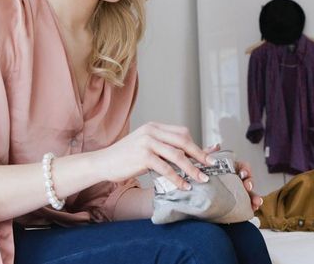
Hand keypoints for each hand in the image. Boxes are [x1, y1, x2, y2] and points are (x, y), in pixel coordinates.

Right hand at [96, 122, 212, 190]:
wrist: (103, 162)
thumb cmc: (125, 157)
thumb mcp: (144, 145)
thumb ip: (162, 147)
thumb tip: (186, 157)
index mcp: (154, 126)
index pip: (182, 132)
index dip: (196, 145)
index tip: (207, 156)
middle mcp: (151, 131)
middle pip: (183, 141)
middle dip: (199, 155)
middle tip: (210, 166)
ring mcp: (147, 142)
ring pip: (177, 155)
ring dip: (192, 169)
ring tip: (201, 179)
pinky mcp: (143, 156)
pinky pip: (166, 168)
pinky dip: (177, 178)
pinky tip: (183, 186)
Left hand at [204, 144, 263, 210]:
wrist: (190, 193)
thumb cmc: (198, 175)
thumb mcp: (200, 163)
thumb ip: (208, 155)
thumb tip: (217, 146)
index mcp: (230, 169)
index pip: (242, 167)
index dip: (245, 169)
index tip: (243, 174)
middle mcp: (235, 180)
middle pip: (247, 180)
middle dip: (250, 183)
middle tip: (248, 187)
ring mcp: (236, 192)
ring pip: (249, 193)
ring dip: (255, 197)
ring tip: (256, 202)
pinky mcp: (234, 203)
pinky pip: (245, 204)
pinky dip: (251, 206)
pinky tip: (253, 208)